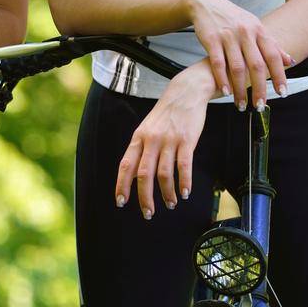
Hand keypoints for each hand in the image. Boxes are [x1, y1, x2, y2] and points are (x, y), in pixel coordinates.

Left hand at [115, 68, 209, 218]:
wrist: (185, 92)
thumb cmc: (165, 114)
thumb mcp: (147, 129)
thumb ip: (142, 150)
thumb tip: (135, 175)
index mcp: (138, 138)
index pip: (126, 165)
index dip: (122, 185)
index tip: (121, 202)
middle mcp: (151, 140)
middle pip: (143, 174)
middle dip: (144, 197)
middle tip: (148, 213)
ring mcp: (169, 140)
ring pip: (163, 173)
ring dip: (166, 193)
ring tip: (170, 204)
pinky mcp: (186, 140)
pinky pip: (183, 165)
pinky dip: (184, 182)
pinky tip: (185, 193)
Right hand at [184, 0, 289, 108]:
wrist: (206, 4)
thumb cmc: (234, 19)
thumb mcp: (256, 27)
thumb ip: (272, 45)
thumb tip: (291, 61)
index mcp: (259, 31)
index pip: (273, 56)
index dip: (280, 75)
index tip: (282, 93)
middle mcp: (246, 33)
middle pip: (256, 65)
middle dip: (260, 88)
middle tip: (261, 106)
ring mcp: (228, 36)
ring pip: (237, 67)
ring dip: (240, 89)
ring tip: (242, 105)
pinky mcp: (211, 39)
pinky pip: (218, 63)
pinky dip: (222, 79)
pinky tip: (226, 92)